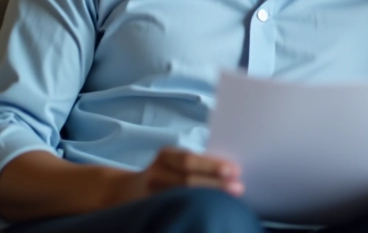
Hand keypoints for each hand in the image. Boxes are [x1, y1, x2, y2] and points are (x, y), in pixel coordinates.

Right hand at [106, 147, 243, 207]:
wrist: (128, 191)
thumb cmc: (165, 172)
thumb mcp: (174, 161)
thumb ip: (196, 163)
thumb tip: (231, 170)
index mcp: (164, 156)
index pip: (189, 160)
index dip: (212, 165)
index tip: (235, 170)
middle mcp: (155, 174)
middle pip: (187, 180)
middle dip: (215, 184)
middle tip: (239, 188)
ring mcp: (152, 194)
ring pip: (181, 197)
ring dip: (208, 198)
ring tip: (228, 201)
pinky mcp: (152, 210)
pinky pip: (175, 209)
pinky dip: (193, 208)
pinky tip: (208, 211)